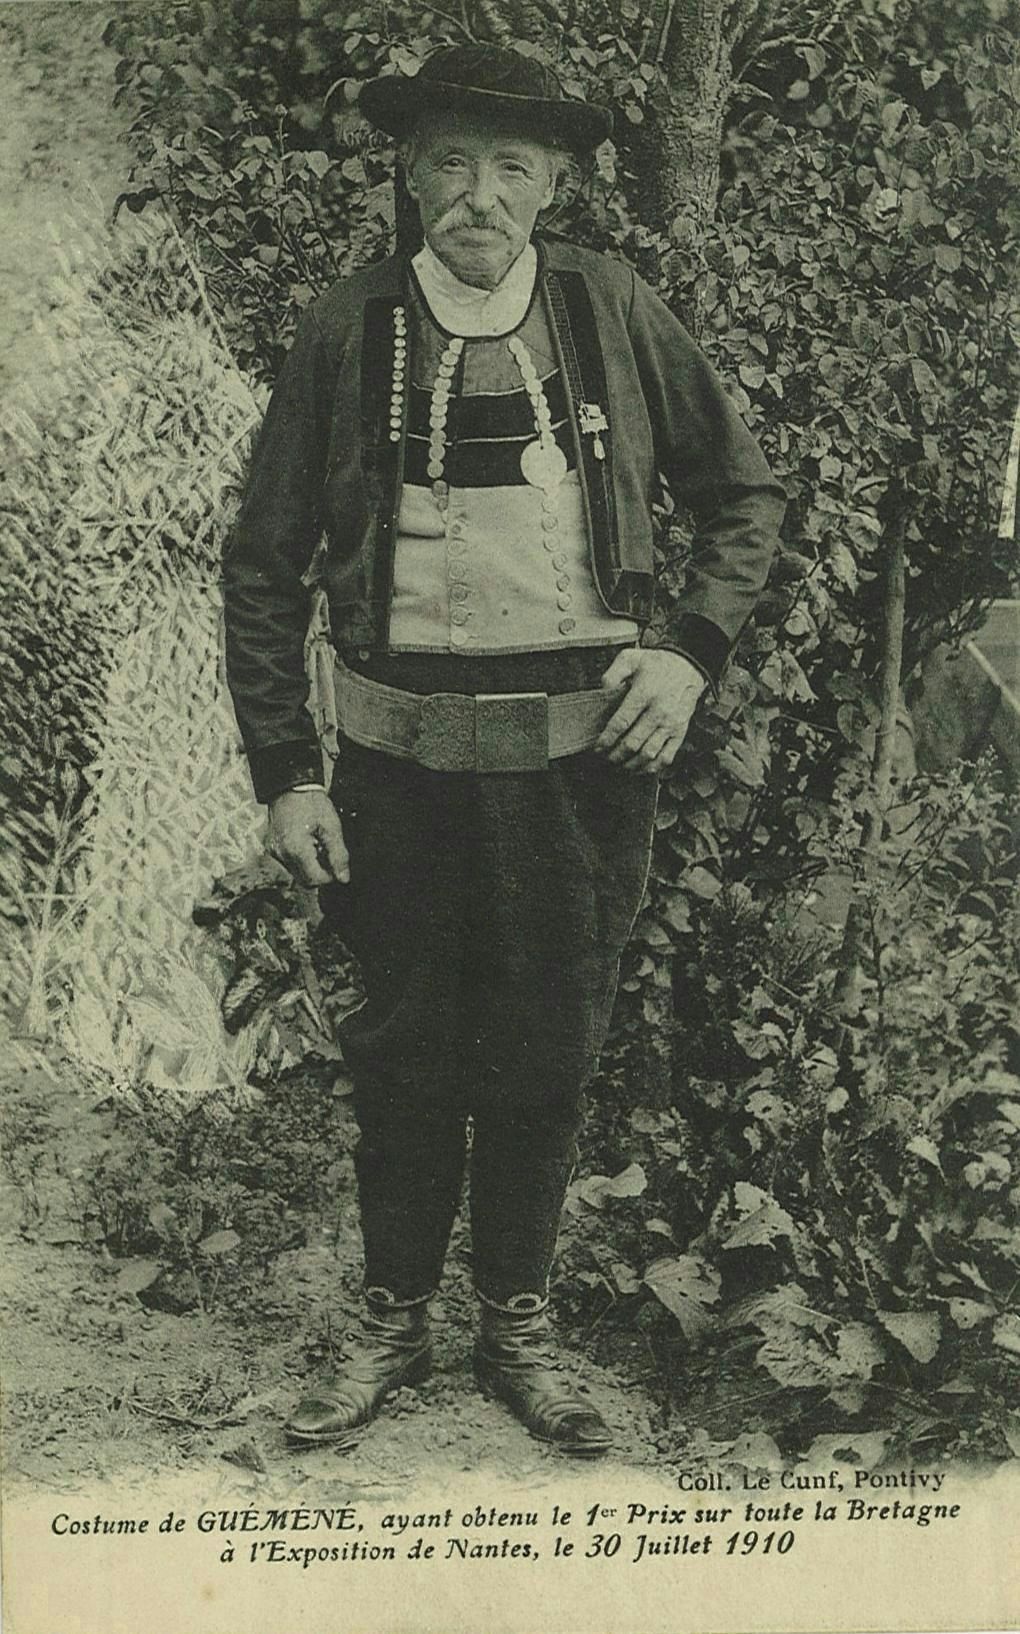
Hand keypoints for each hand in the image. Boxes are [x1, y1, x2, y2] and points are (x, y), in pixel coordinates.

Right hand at [268, 789, 349, 886]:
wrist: (290, 787)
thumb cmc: (311, 802)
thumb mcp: (331, 827)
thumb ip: (339, 855)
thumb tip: (343, 878)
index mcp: (295, 849)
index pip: (315, 879)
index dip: (329, 876)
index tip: (336, 864)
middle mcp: (281, 854)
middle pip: (305, 880)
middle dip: (320, 873)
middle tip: (329, 854)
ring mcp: (275, 852)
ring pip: (297, 874)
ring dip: (311, 867)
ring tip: (318, 845)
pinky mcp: (272, 849)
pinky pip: (290, 864)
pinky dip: (301, 860)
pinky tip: (308, 843)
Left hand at [595, 648, 705, 774]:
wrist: (687, 667)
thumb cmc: (655, 665)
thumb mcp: (631, 658)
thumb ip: (614, 672)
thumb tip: (603, 689)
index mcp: (645, 693)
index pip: (621, 723)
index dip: (606, 739)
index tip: (597, 747)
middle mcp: (659, 711)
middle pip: (633, 743)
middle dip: (615, 754)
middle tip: (605, 758)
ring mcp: (672, 724)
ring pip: (648, 754)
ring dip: (631, 764)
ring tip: (619, 764)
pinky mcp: (680, 732)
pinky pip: (667, 757)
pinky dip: (651, 768)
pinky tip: (640, 768)